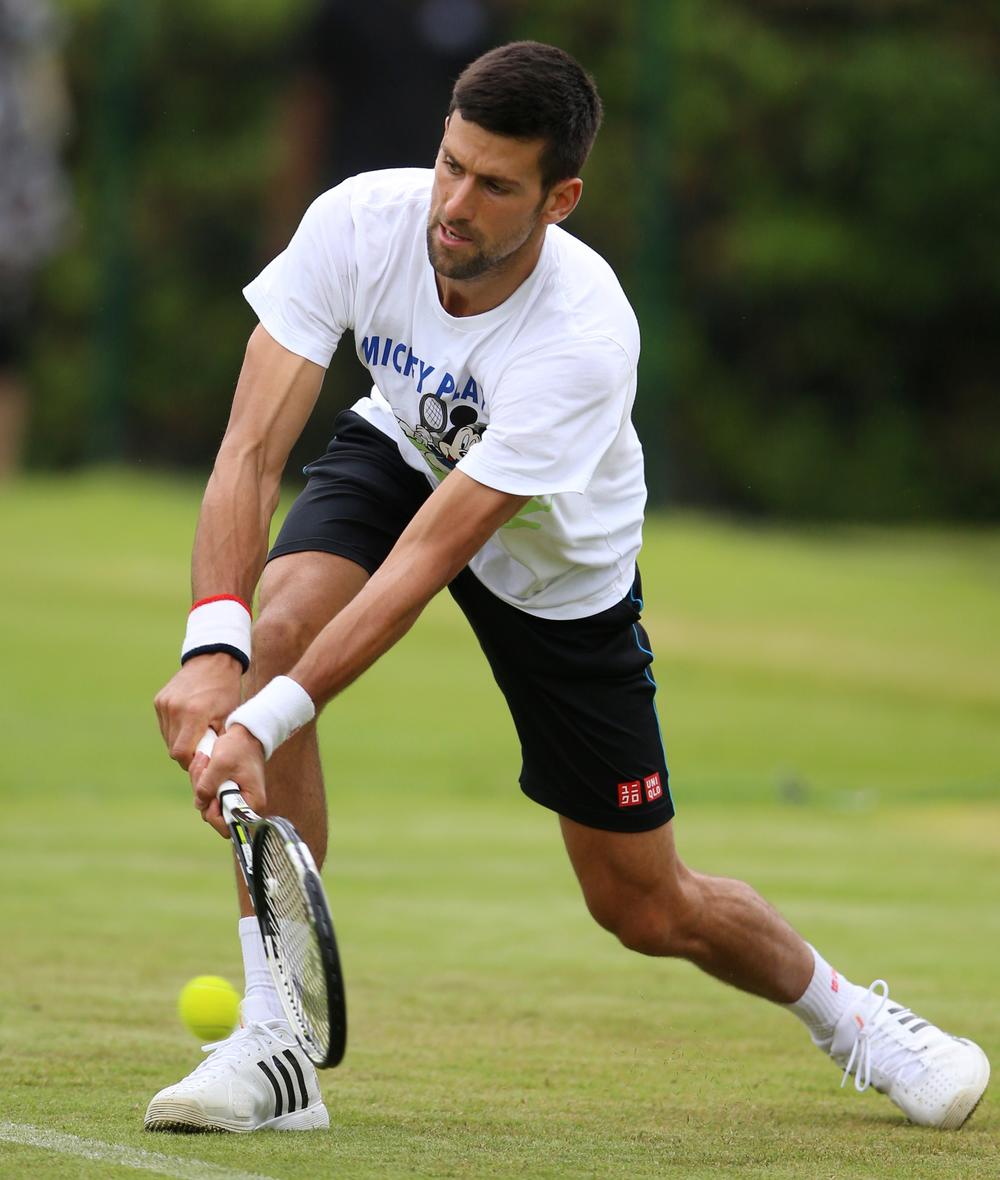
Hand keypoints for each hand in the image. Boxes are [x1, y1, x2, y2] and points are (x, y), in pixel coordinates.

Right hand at [154, 652, 242, 768]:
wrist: (213, 660)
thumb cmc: (226, 690)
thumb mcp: (228, 717)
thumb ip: (217, 741)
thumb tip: (212, 764)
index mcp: (194, 714)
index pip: (180, 753)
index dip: (190, 762)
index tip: (202, 760)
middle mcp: (174, 709)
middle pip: (172, 747)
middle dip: (186, 753)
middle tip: (201, 748)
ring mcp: (164, 704)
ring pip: (167, 737)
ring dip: (179, 741)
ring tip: (196, 734)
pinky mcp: (159, 700)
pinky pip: (164, 724)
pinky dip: (174, 729)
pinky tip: (188, 722)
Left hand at [191, 723, 266, 836]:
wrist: (245, 733)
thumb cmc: (239, 747)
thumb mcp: (221, 764)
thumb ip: (207, 786)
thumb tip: (200, 803)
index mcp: (251, 803)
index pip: (229, 826)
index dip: (214, 814)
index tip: (210, 795)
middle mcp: (244, 805)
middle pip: (214, 815)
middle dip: (203, 792)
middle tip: (203, 768)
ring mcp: (233, 798)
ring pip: (207, 802)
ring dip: (199, 782)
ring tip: (204, 760)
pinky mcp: (224, 790)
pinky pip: (206, 792)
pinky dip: (201, 779)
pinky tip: (204, 762)